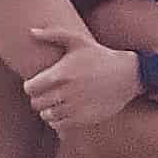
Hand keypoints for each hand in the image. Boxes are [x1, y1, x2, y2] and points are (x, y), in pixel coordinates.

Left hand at [23, 26, 143, 130]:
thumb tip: (31, 31)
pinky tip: (64, 112)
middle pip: (36, 103)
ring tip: (55, 103)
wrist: (127, 75)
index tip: (38, 84)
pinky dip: (57, 121)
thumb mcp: (78, 40)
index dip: (31, 86)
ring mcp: (75, 107)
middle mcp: (66, 92)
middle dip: (39, 98)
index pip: (30, 88)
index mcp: (61, 74)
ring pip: (46, 116)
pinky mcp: (84, 119)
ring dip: (47, 110)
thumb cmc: (99, 55)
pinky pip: (59, 126)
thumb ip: (53, 34)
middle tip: (47, 94)